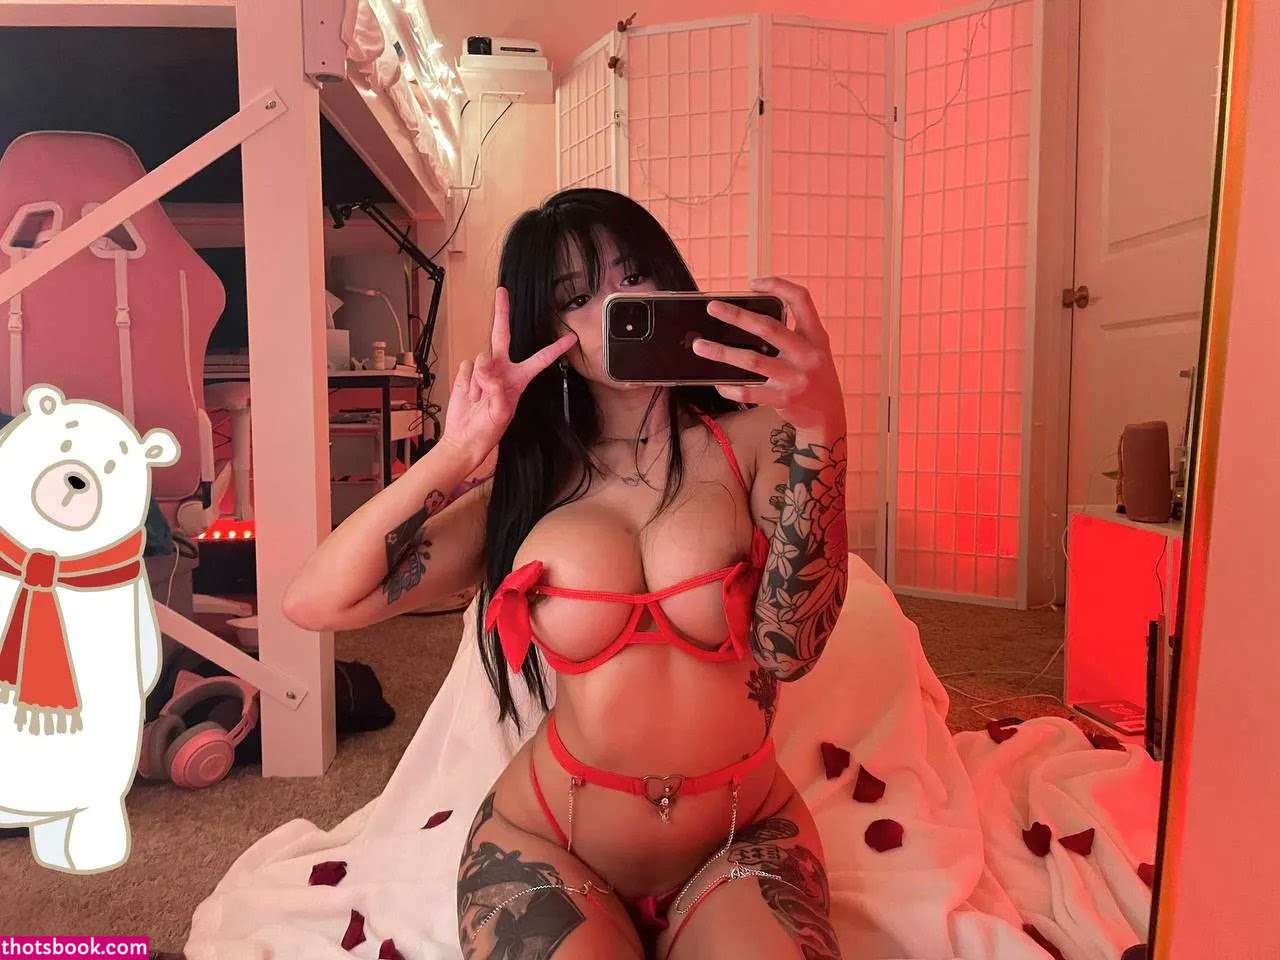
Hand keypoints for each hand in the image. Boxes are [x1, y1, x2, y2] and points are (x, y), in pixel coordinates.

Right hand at [438, 287, 576, 462]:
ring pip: (481, 357)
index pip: (540, 359)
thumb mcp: (500, 415)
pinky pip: (466, 366)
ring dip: (478, 379)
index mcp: (519, 379)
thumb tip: (489, 373)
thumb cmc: (488, 430)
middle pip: (502, 334)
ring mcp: (484, 369)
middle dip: (502, 312)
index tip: (571, 338)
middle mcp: (503, 369)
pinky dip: (466, 381)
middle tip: (502, 292)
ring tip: (479, 398)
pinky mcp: (468, 372)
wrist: (465, 437)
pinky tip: (469, 394)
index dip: (556, 348)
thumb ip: (498, 392)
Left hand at [691, 276, 844, 432]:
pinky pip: (750, 392)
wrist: (829, 415)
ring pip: (752, 360)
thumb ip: (791, 333)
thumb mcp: (814, 350)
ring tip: (700, 346)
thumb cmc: (815, 377)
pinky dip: (730, 388)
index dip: (777, 286)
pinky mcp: (784, 399)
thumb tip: (747, 319)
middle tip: (712, 307)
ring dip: (722, 352)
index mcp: (815, 336)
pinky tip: (719, 384)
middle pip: (769, 327)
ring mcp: (796, 378)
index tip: (753, 284)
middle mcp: (808, 354)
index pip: (801, 299)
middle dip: (737, 316)